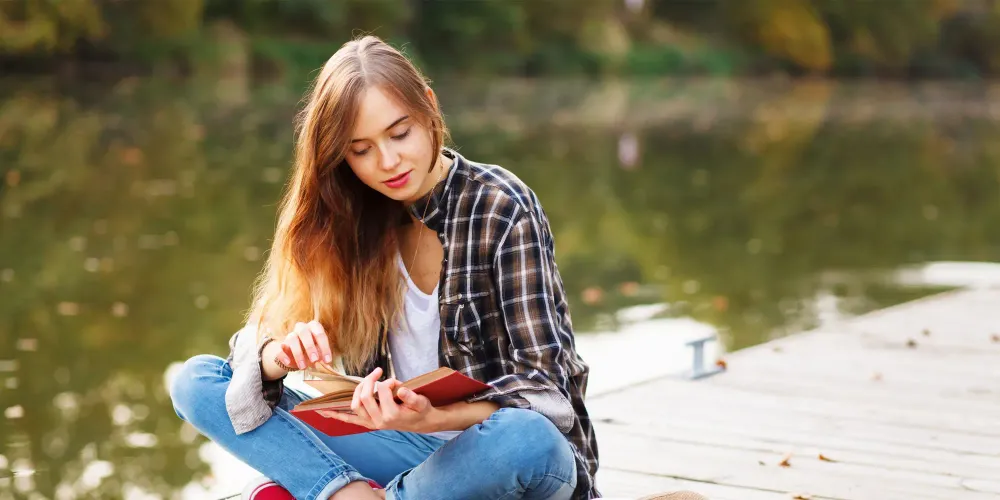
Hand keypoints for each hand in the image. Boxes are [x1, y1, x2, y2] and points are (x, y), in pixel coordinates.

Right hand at [274, 320, 332, 370]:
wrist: (296, 355)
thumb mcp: (319, 353)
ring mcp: (290, 335)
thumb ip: (321, 356)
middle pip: (304, 333)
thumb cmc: (312, 351)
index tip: (327, 360)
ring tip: (303, 367)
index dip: (324, 347)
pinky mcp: (281, 345)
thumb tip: (326, 363)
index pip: (319, 334)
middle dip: (310, 347)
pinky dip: (283, 356)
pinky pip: (280, 348)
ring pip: (292, 339)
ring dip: (298, 353)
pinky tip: (288, 363)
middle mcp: (302, 328)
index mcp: (314, 327)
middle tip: (314, 360)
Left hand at [318, 367, 438, 432]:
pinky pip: (349, 420)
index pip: (382, 391)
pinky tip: (324, 411)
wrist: (420, 423)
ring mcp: (371, 423)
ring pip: (354, 405)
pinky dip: (336, 415)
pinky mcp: (368, 423)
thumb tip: (401, 389)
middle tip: (377, 372)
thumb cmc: (420, 410)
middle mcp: (378, 421)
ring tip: (365, 381)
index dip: (388, 382)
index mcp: (391, 415)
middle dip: (368, 381)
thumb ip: (412, 397)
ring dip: (356, 391)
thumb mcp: (421, 402)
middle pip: (365, 396)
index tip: (397, 381)